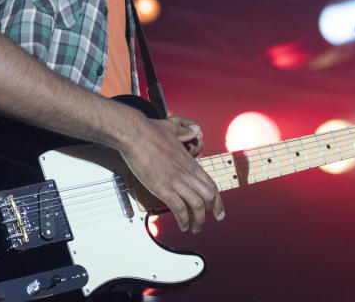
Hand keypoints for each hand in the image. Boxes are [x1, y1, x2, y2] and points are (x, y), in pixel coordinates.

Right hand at [119, 113, 224, 232]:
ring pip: (197, 205)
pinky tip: (183, 225)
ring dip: (199, 220)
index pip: (211, 184)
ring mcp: (175, 181)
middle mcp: (186, 173)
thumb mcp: (174, 127)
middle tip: (213, 220)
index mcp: (190, 162)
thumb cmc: (150, 130)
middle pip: (208, 196)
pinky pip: (179, 208)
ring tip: (196, 228)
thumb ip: (186, 130)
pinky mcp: (163, 188)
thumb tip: (195, 129)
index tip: (219, 209)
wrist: (135, 134)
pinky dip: (183, 219)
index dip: (217, 199)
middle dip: (213, 211)